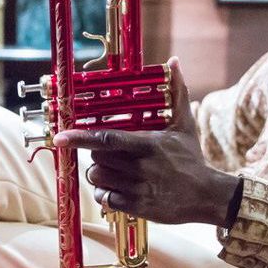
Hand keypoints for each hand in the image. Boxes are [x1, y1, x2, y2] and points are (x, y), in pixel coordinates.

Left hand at [54, 57, 240, 224]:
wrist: (207, 196)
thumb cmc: (192, 158)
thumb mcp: (185, 125)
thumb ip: (177, 92)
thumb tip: (174, 61)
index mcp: (146, 145)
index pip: (106, 139)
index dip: (79, 137)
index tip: (60, 136)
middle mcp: (139, 167)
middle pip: (97, 159)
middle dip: (96, 155)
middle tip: (108, 154)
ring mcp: (137, 188)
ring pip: (97, 179)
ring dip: (99, 174)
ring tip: (113, 171)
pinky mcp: (136, 206)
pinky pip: (105, 199)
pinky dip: (105, 194)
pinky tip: (117, 189)